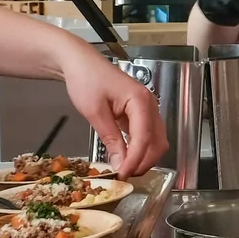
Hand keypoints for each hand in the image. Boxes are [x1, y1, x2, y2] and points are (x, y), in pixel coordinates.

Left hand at [66, 53, 163, 175]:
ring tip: (125, 168)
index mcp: (140, 101)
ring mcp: (147, 108)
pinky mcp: (140, 113)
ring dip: (144, 157)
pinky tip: (126, 156)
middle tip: (124, 175)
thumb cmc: (86, 79)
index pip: (144, 138)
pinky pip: (148, 135)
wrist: (80, 62)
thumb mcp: (95, 112)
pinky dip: (140, 149)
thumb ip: (110, 139)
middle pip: (158, 142)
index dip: (135, 160)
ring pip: (156, 141)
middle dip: (144, 162)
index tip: (122, 175)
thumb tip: (119, 164)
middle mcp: (149, 105)